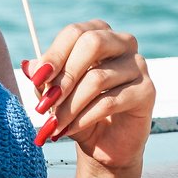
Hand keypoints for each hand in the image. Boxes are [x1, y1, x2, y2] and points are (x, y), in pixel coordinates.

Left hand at [20, 20, 152, 169]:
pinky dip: (84, 117)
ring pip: (98, 78)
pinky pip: (110, 101)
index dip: (55, 54)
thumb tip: (29, 65)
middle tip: (46, 102)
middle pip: (93, 43)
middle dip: (65, 74)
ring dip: (70, 105)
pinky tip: (69, 130)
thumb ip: (44, 78)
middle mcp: (123, 43)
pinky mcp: (147, 91)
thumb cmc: (78, 111)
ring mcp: (138, 65)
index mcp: (99, 33)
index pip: (75, 32)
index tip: (38, 79)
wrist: (104, 145)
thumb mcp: (55, 93)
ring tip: (54, 124)